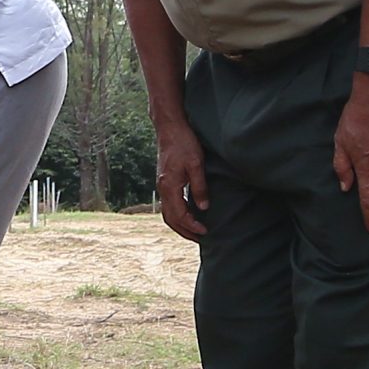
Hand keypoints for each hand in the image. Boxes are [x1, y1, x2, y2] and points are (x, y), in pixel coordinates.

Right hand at [153, 121, 209, 240]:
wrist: (170, 129)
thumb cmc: (184, 143)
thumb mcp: (196, 164)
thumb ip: (199, 187)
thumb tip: (203, 207)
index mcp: (169, 186)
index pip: (179, 214)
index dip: (192, 225)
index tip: (206, 232)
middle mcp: (163, 189)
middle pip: (170, 218)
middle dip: (184, 231)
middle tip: (200, 239)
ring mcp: (162, 186)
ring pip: (167, 213)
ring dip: (180, 225)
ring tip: (194, 231)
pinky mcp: (165, 182)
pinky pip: (168, 205)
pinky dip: (177, 215)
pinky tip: (188, 214)